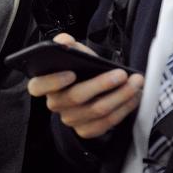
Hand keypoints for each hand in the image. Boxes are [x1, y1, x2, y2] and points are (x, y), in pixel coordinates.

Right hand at [27, 34, 143, 138]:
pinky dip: (123, 109)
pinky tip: (133, 97)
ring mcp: (70, 119)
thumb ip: (67, 44)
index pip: (37, 87)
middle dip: (102, 84)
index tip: (71, 73)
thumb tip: (64, 41)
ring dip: (120, 96)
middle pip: (76, 97)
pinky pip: (106, 123)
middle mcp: (55, 104)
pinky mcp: (86, 130)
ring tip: (135, 83)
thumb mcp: (74, 54)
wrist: (92, 91)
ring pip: (97, 110)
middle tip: (122, 74)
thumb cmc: (81, 70)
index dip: (53, 81)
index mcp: (44, 84)